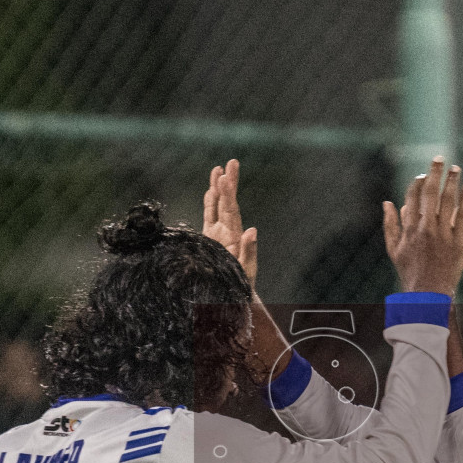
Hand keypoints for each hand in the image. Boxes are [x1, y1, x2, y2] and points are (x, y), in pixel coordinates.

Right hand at [203, 158, 257, 287]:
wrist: (234, 299)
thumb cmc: (241, 287)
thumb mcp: (246, 271)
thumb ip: (249, 251)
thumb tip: (252, 230)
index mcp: (235, 237)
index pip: (231, 210)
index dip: (228, 193)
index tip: (225, 177)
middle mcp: (228, 232)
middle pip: (227, 203)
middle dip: (228, 183)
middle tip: (230, 163)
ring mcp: (219, 235)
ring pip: (217, 207)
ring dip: (217, 189)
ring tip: (217, 169)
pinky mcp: (210, 241)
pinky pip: (209, 218)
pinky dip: (209, 204)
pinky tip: (209, 191)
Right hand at [383, 157, 462, 295]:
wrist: (427, 293)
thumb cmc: (409, 271)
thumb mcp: (393, 248)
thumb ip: (390, 224)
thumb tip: (387, 202)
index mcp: (409, 229)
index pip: (412, 198)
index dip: (417, 183)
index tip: (422, 173)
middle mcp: (425, 229)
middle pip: (430, 195)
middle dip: (435, 175)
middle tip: (440, 160)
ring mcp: (442, 235)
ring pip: (448, 203)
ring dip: (452, 183)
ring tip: (456, 170)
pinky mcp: (457, 242)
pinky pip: (462, 218)